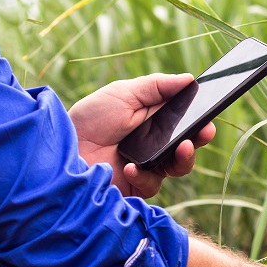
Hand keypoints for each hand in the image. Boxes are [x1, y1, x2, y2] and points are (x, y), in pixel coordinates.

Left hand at [68, 73, 215, 197]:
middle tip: (202, 132)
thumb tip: (189, 79)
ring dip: (182, 159)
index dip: (199, 120)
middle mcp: (153, 145)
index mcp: (153, 121)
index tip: (208, 117)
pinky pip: (152, 185)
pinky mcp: (134, 187)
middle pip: (186, 146)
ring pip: (177, 168)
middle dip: (198, 140)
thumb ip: (156, 86)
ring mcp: (145, 167)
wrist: (59, 149)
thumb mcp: (123, 94)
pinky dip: (143, 175)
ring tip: (179, 149)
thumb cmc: (89, 119)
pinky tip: (129, 166)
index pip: (184, 121)